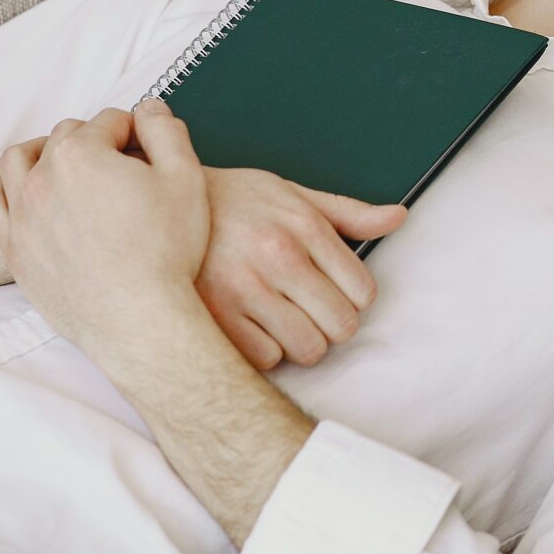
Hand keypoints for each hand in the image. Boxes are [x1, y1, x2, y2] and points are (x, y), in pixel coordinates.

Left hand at [0, 100, 209, 359]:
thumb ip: (166, 131)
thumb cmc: (165, 251)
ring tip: (65, 162)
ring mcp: (21, 213)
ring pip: (18, 161)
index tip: (150, 152)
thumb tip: (149, 108)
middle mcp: (42, 176)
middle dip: (94, 140)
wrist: (137, 318)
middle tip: (121, 165)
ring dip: (42, 151)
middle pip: (65, 136)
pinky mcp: (13, 247)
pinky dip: (5, 185)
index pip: (109, 121)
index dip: (136, 131)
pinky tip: (26, 189)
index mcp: (82, 153)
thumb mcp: (186, 178)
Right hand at [197, 167, 405, 369]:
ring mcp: (245, 288)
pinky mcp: (214, 316)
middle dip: (331, 325)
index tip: (333, 294)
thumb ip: (347, 212)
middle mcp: (279, 256)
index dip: (352, 299)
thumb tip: (397, 217)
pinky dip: (264, 351)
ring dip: (301, 342)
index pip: (363, 291)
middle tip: (308, 312)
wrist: (156, 204)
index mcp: (304, 225)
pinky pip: (266, 360)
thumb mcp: (290, 193)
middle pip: (342, 326)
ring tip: (281, 321)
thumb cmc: (228, 201)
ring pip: (308, 349)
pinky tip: (251, 327)